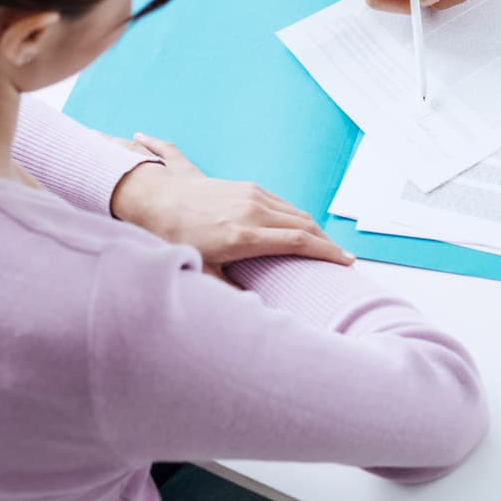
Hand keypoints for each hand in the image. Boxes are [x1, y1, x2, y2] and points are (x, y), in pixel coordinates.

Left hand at [110, 135, 353, 275]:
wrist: (152, 194)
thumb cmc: (171, 235)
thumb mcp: (198, 271)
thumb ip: (227, 292)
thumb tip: (252, 314)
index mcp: (245, 234)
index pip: (300, 241)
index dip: (328, 253)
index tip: (348, 263)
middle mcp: (253, 209)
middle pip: (305, 225)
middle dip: (326, 242)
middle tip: (341, 260)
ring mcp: (251, 194)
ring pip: (295, 211)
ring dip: (313, 228)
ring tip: (324, 247)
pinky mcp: (246, 186)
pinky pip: (282, 202)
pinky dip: (296, 216)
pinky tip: (298, 228)